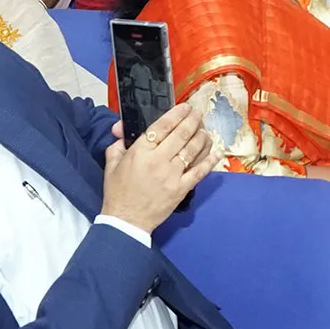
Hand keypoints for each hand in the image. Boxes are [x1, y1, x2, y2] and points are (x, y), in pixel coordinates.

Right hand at [100, 103, 216, 233]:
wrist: (126, 220)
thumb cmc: (118, 192)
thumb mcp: (112, 165)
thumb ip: (118, 144)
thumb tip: (120, 128)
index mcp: (140, 152)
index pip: (162, 126)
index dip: (176, 114)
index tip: (185, 107)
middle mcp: (158, 160)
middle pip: (182, 134)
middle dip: (193, 120)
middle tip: (198, 114)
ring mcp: (172, 174)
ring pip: (193, 149)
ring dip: (202, 136)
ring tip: (204, 130)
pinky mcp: (182, 188)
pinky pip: (200, 171)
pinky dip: (210, 160)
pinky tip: (217, 151)